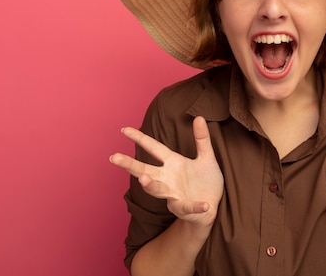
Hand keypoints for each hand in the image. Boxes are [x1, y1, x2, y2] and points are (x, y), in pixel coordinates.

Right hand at [110, 116, 224, 226]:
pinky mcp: (185, 208)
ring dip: (151, 186)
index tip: (124, 129)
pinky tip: (204, 205)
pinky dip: (195, 206)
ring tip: (143, 179)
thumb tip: (200, 116)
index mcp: (173, 163)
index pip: (153, 148)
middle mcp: (168, 179)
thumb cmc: (205, 181)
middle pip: (145, 170)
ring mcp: (174, 195)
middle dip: (130, 165)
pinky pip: (188, 207)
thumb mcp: (207, 157)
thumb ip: (202, 139)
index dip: (140, 138)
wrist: (212, 207)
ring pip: (158, 190)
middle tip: (114, 158)